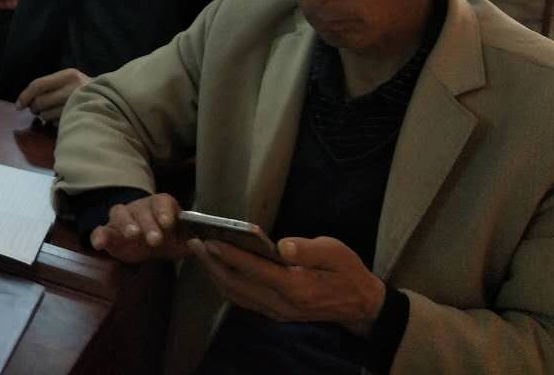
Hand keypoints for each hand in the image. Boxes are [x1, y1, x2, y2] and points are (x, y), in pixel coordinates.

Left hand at [15, 68, 89, 122]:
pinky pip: (57, 124)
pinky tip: (63, 119)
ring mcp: (77, 104)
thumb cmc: (85, 90)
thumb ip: (51, 86)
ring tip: (53, 114)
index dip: (24, 96)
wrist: (114, 99)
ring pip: (46, 115)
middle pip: (40, 102)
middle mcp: (73, 88)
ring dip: (45, 117)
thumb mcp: (70, 81)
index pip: (38, 85)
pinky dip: (55, 124)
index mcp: (68, 75)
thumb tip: (24, 101)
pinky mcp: (80, 117)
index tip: (18, 106)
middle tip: (38, 110)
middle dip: (35, 108)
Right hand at [90, 194, 187, 262]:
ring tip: (131, 235)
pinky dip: (99, 235)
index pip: (162, 202)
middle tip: (154, 240)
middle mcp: (140, 208)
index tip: (167, 223)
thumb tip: (198, 244)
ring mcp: (123, 218)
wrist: (148, 244)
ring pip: (120, 213)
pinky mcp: (109, 232)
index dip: (164, 211)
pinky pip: (101, 229)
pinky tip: (99, 244)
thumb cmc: (167, 237)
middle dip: (148, 224)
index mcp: (160, 206)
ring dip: (126, 223)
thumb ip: (189, 241)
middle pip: (141, 210)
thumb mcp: (181, 241)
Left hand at [189, 235, 386, 337]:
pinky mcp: (276, 313)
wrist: (360, 305)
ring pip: (237, 296)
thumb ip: (308, 249)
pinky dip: (227, 284)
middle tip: (193, 243)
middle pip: (238, 286)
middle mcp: (282, 304)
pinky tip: (217, 268)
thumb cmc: (346, 271)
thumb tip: (281, 245)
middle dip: (212, 264)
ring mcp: (278, 312)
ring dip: (215, 275)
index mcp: (296, 287)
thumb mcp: (335, 252)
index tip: (208, 240)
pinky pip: (244, 300)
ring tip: (199, 253)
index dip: (229, 255)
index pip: (255, 271)